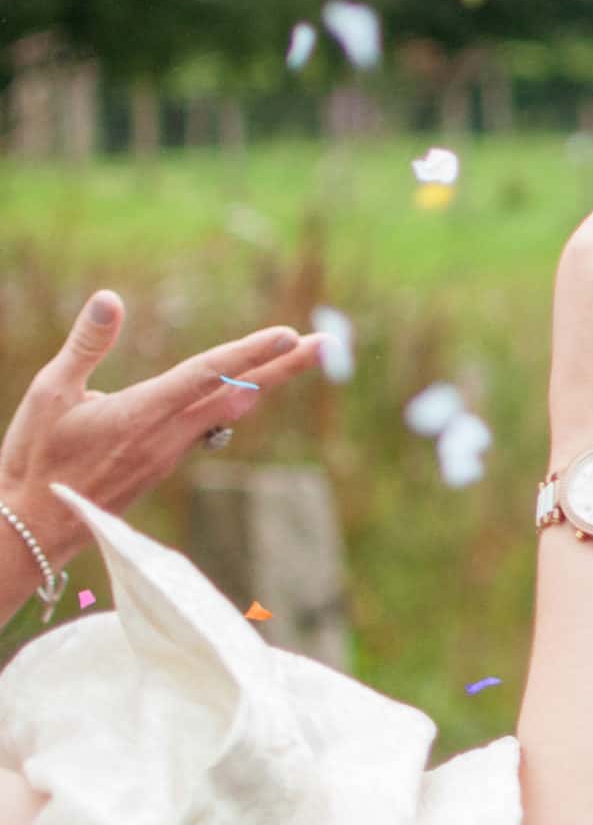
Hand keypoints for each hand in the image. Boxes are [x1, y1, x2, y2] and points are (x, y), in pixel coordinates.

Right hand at [0, 292, 324, 562]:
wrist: (34, 526)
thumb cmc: (36, 457)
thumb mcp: (48, 393)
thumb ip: (86, 346)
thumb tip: (110, 298)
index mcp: (142, 413)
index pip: (206, 375)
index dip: (248, 353)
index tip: (287, 334)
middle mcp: (168, 434)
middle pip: (238, 391)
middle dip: (284, 366)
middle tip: (328, 344)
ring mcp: (171, 452)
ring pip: (229, 408)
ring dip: (265, 380)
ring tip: (300, 355)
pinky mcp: (165, 462)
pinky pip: (209, 425)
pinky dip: (235, 402)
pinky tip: (248, 388)